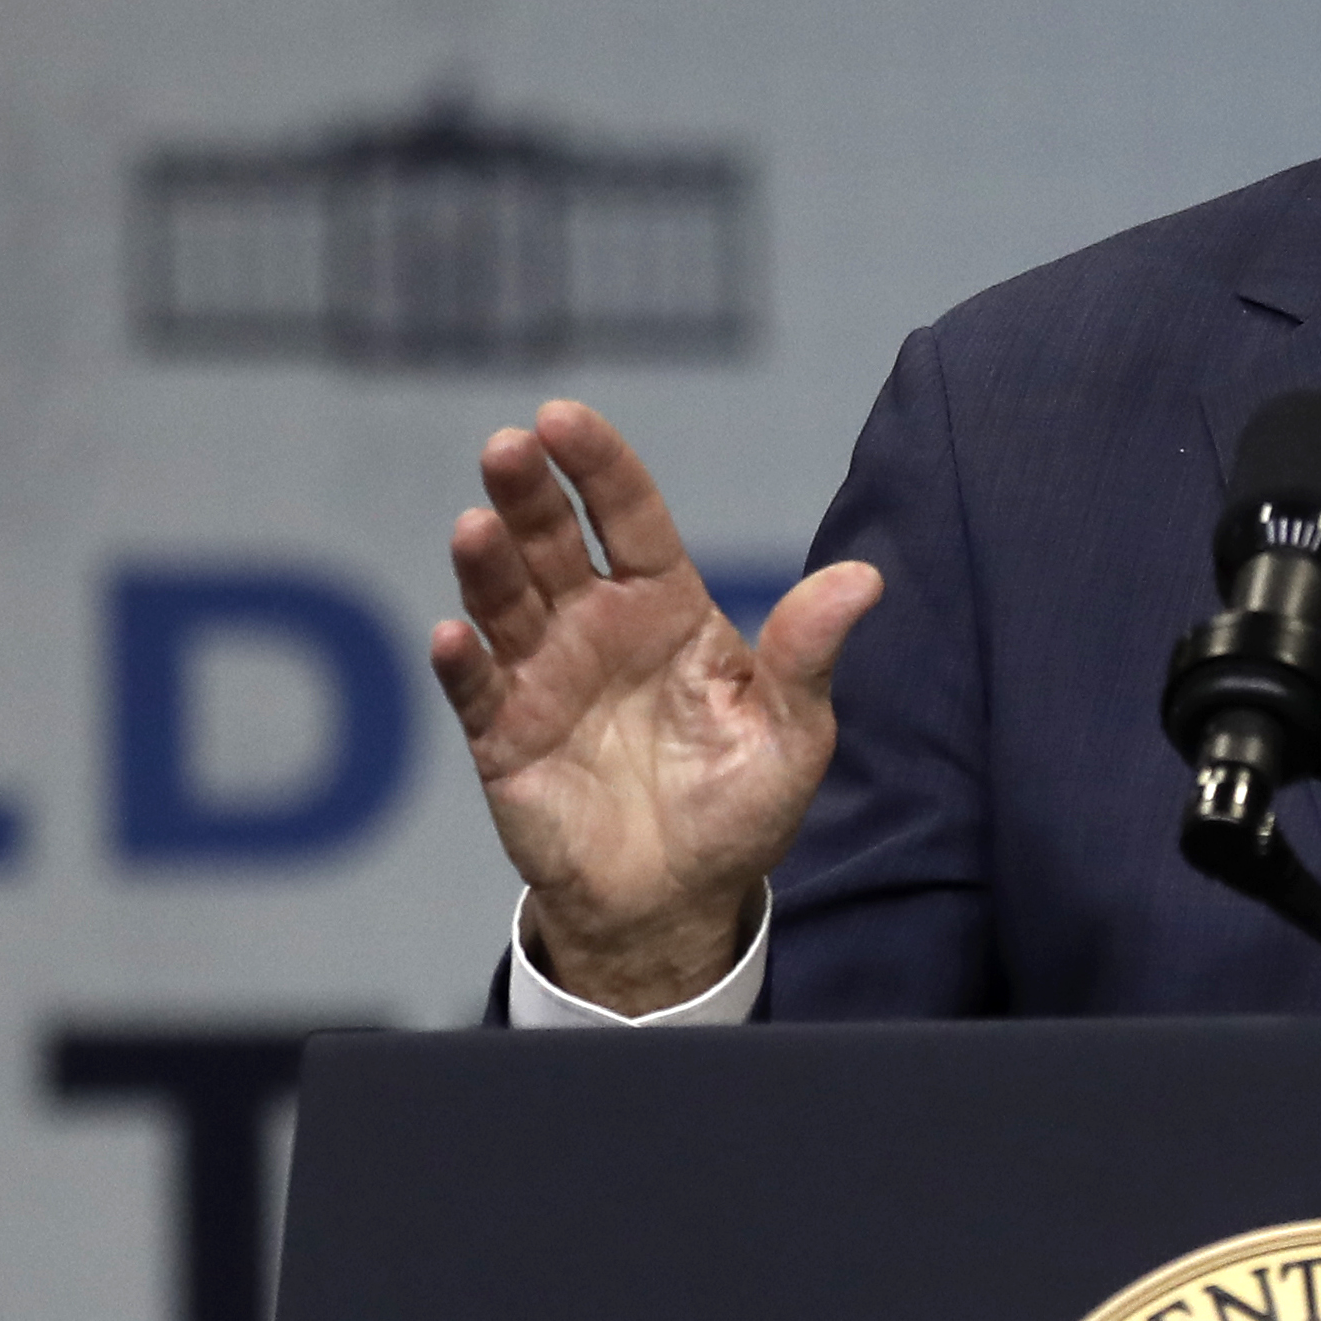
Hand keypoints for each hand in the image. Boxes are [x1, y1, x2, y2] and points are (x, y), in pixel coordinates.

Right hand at [430, 400, 879, 1013]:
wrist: (679, 901)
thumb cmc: (739, 806)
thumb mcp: (792, 733)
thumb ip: (809, 654)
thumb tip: (864, 579)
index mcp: (666, 607)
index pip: (628, 517)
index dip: (598, 466)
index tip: (562, 418)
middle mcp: (594, 626)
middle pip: (553, 542)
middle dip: (529, 493)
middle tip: (508, 447)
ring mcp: (542, 676)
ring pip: (505, 601)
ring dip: (487, 563)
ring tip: (476, 525)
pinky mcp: (503, 737)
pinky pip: (475, 690)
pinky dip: (462, 662)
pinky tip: (455, 635)